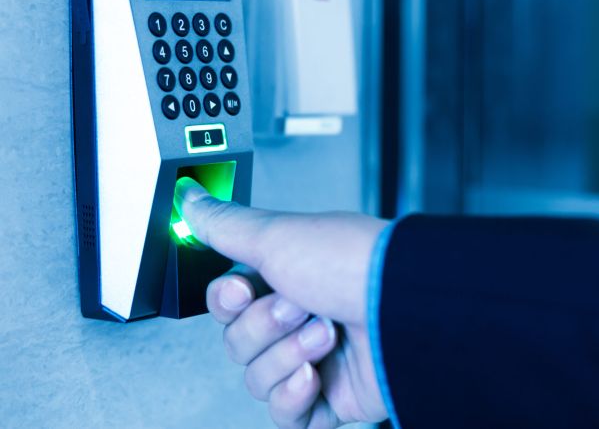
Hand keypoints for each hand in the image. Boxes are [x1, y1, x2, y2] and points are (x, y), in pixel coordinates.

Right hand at [174, 177, 389, 428]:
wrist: (404, 310)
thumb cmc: (349, 263)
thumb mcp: (276, 235)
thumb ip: (225, 224)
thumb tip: (189, 198)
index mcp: (281, 275)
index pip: (225, 302)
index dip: (226, 301)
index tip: (242, 289)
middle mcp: (295, 314)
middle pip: (237, 343)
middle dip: (266, 327)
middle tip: (299, 306)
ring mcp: (312, 355)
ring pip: (257, 379)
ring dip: (287, 357)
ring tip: (324, 335)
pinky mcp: (330, 396)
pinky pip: (286, 415)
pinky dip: (296, 399)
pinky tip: (316, 376)